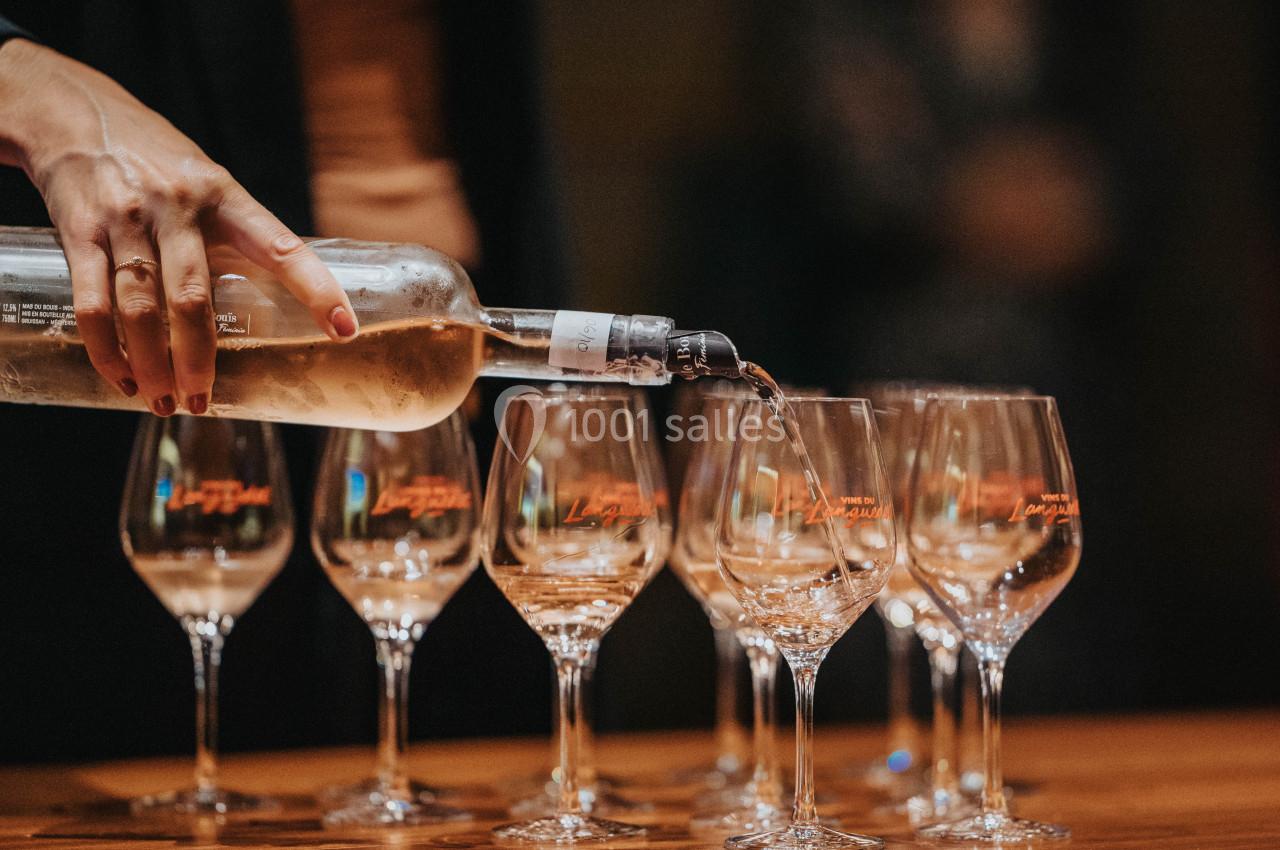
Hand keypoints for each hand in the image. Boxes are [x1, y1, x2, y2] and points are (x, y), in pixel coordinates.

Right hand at [0, 39, 359, 414]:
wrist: (72, 111)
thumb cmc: (158, 160)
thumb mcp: (210, 181)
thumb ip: (239, 233)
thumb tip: (281, 295)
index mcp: (227, 197)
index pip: (282, 247)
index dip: (316, 288)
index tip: (344, 329)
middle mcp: (178, 208)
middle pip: (194, 298)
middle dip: (199, 360)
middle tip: (202, 404)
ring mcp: (126, 219)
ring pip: (142, 308)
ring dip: (153, 365)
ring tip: (164, 403)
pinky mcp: (79, 231)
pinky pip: (92, 303)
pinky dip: (107, 349)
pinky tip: (121, 377)